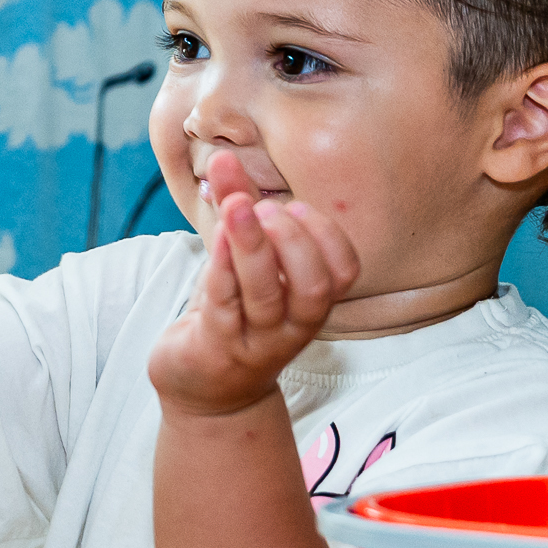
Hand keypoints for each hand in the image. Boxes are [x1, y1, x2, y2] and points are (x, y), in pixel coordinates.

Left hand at [146, 153, 358, 419]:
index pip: (344, 271)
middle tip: (265, 209)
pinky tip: (215, 236)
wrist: (203, 388)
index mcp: (310, 301)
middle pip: (314, 287)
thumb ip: (234, 209)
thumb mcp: (237, 259)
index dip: (327, 235)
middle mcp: (292, 326)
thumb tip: (222, 159)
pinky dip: (222, 267)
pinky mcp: (216, 347)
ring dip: (255, 247)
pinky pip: (224, 306)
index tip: (295, 206)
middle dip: (295, 240)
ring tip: (239, 205)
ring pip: (267, 296)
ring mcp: (255, 341)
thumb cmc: (229, 312)